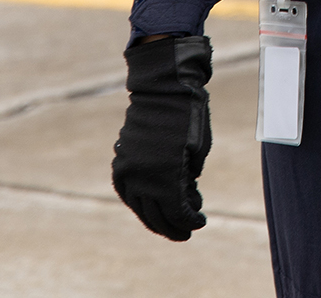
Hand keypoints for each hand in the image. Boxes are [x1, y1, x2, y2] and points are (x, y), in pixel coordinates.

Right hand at [112, 34, 212, 239]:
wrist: (163, 89)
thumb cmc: (189, 117)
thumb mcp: (198, 152)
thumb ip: (188, 180)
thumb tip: (182, 199)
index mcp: (165, 177)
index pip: (177, 212)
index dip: (189, 221)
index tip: (200, 223)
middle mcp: (142, 178)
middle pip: (156, 215)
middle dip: (172, 226)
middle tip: (185, 232)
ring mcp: (128, 170)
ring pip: (138, 206)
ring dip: (153, 217)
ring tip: (167, 223)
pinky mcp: (121, 160)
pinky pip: (126, 191)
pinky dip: (137, 201)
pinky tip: (148, 205)